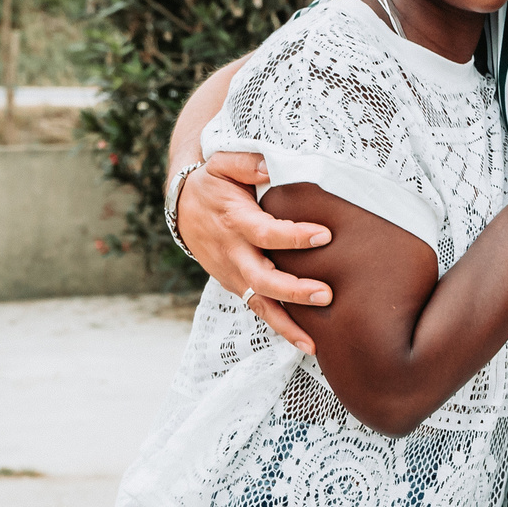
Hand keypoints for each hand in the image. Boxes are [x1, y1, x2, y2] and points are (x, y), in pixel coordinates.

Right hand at [176, 151, 332, 355]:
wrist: (181, 209)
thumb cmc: (211, 184)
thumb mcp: (222, 163)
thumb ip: (248, 163)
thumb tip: (272, 167)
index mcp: (235, 221)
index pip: (266, 233)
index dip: (294, 237)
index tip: (324, 236)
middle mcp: (233, 253)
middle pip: (262, 278)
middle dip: (294, 290)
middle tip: (326, 294)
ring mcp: (234, 274)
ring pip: (260, 303)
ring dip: (287, 325)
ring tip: (314, 343)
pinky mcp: (238, 286)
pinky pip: (260, 309)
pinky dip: (280, 328)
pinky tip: (305, 343)